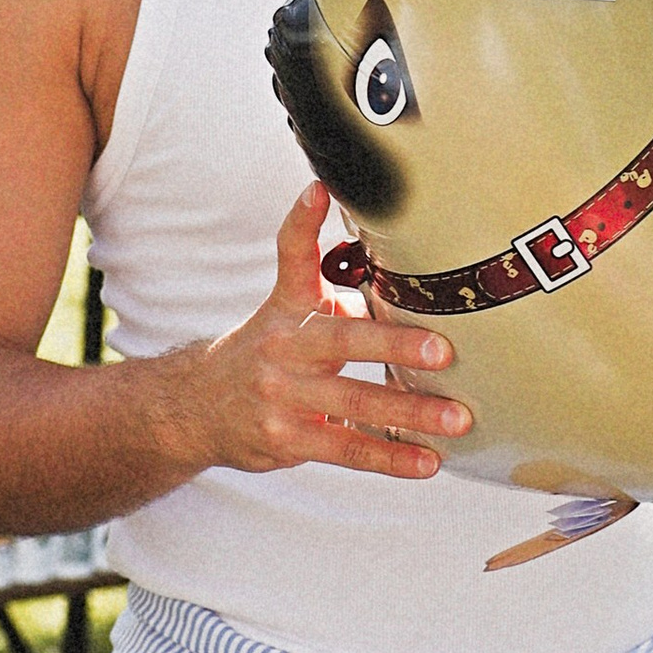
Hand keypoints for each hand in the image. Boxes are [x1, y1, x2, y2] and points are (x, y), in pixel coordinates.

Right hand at [174, 183, 470, 480]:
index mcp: (288, 306)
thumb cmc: (265, 351)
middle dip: (394, 345)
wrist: (196, 407)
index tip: (319, 190)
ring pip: (353, 403)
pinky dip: (390, 458)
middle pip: (341, 340)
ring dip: (409, 413)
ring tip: (457, 419)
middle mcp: (282, 346)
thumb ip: (324, 278)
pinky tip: (427, 462)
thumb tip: (374, 245)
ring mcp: (281, 395)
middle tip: (444, 351)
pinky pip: (346, 449)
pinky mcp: (287, 438)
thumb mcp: (287, 306)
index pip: (290, 255)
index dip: (302, 222)